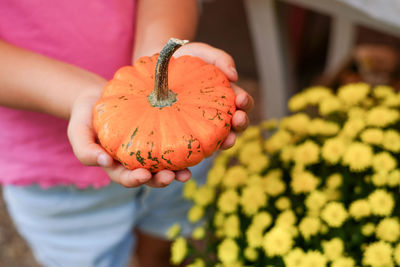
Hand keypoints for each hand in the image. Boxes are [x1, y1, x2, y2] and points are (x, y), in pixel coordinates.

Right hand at [67, 89, 191, 187]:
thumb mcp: (77, 133)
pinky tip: (190, 150)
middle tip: (171, 176)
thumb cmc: (85, 117)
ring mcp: (145, 150)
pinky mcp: (156, 137)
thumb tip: (105, 162)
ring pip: (162, 166)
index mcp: (113, 165)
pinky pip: (168, 147)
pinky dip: (179, 151)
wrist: (96, 98)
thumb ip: (85, 150)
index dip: (135, 180)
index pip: (125, 178)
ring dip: (175, 172)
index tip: (144, 175)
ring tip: (186, 173)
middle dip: (160, 180)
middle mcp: (132, 162)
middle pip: (148, 177)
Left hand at [174, 42, 253, 148]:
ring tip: (228, 140)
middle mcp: (220, 114)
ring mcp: (206, 127)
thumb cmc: (184, 60)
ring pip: (223, 138)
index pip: (243, 103)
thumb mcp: (202, 53)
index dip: (246, 103)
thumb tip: (234, 76)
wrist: (157, 68)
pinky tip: (204, 151)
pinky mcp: (191, 136)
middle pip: (238, 123)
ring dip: (229, 140)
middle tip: (238, 119)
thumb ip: (220, 58)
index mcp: (227, 96)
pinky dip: (205, 150)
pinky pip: (201, 146)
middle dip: (242, 123)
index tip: (241, 99)